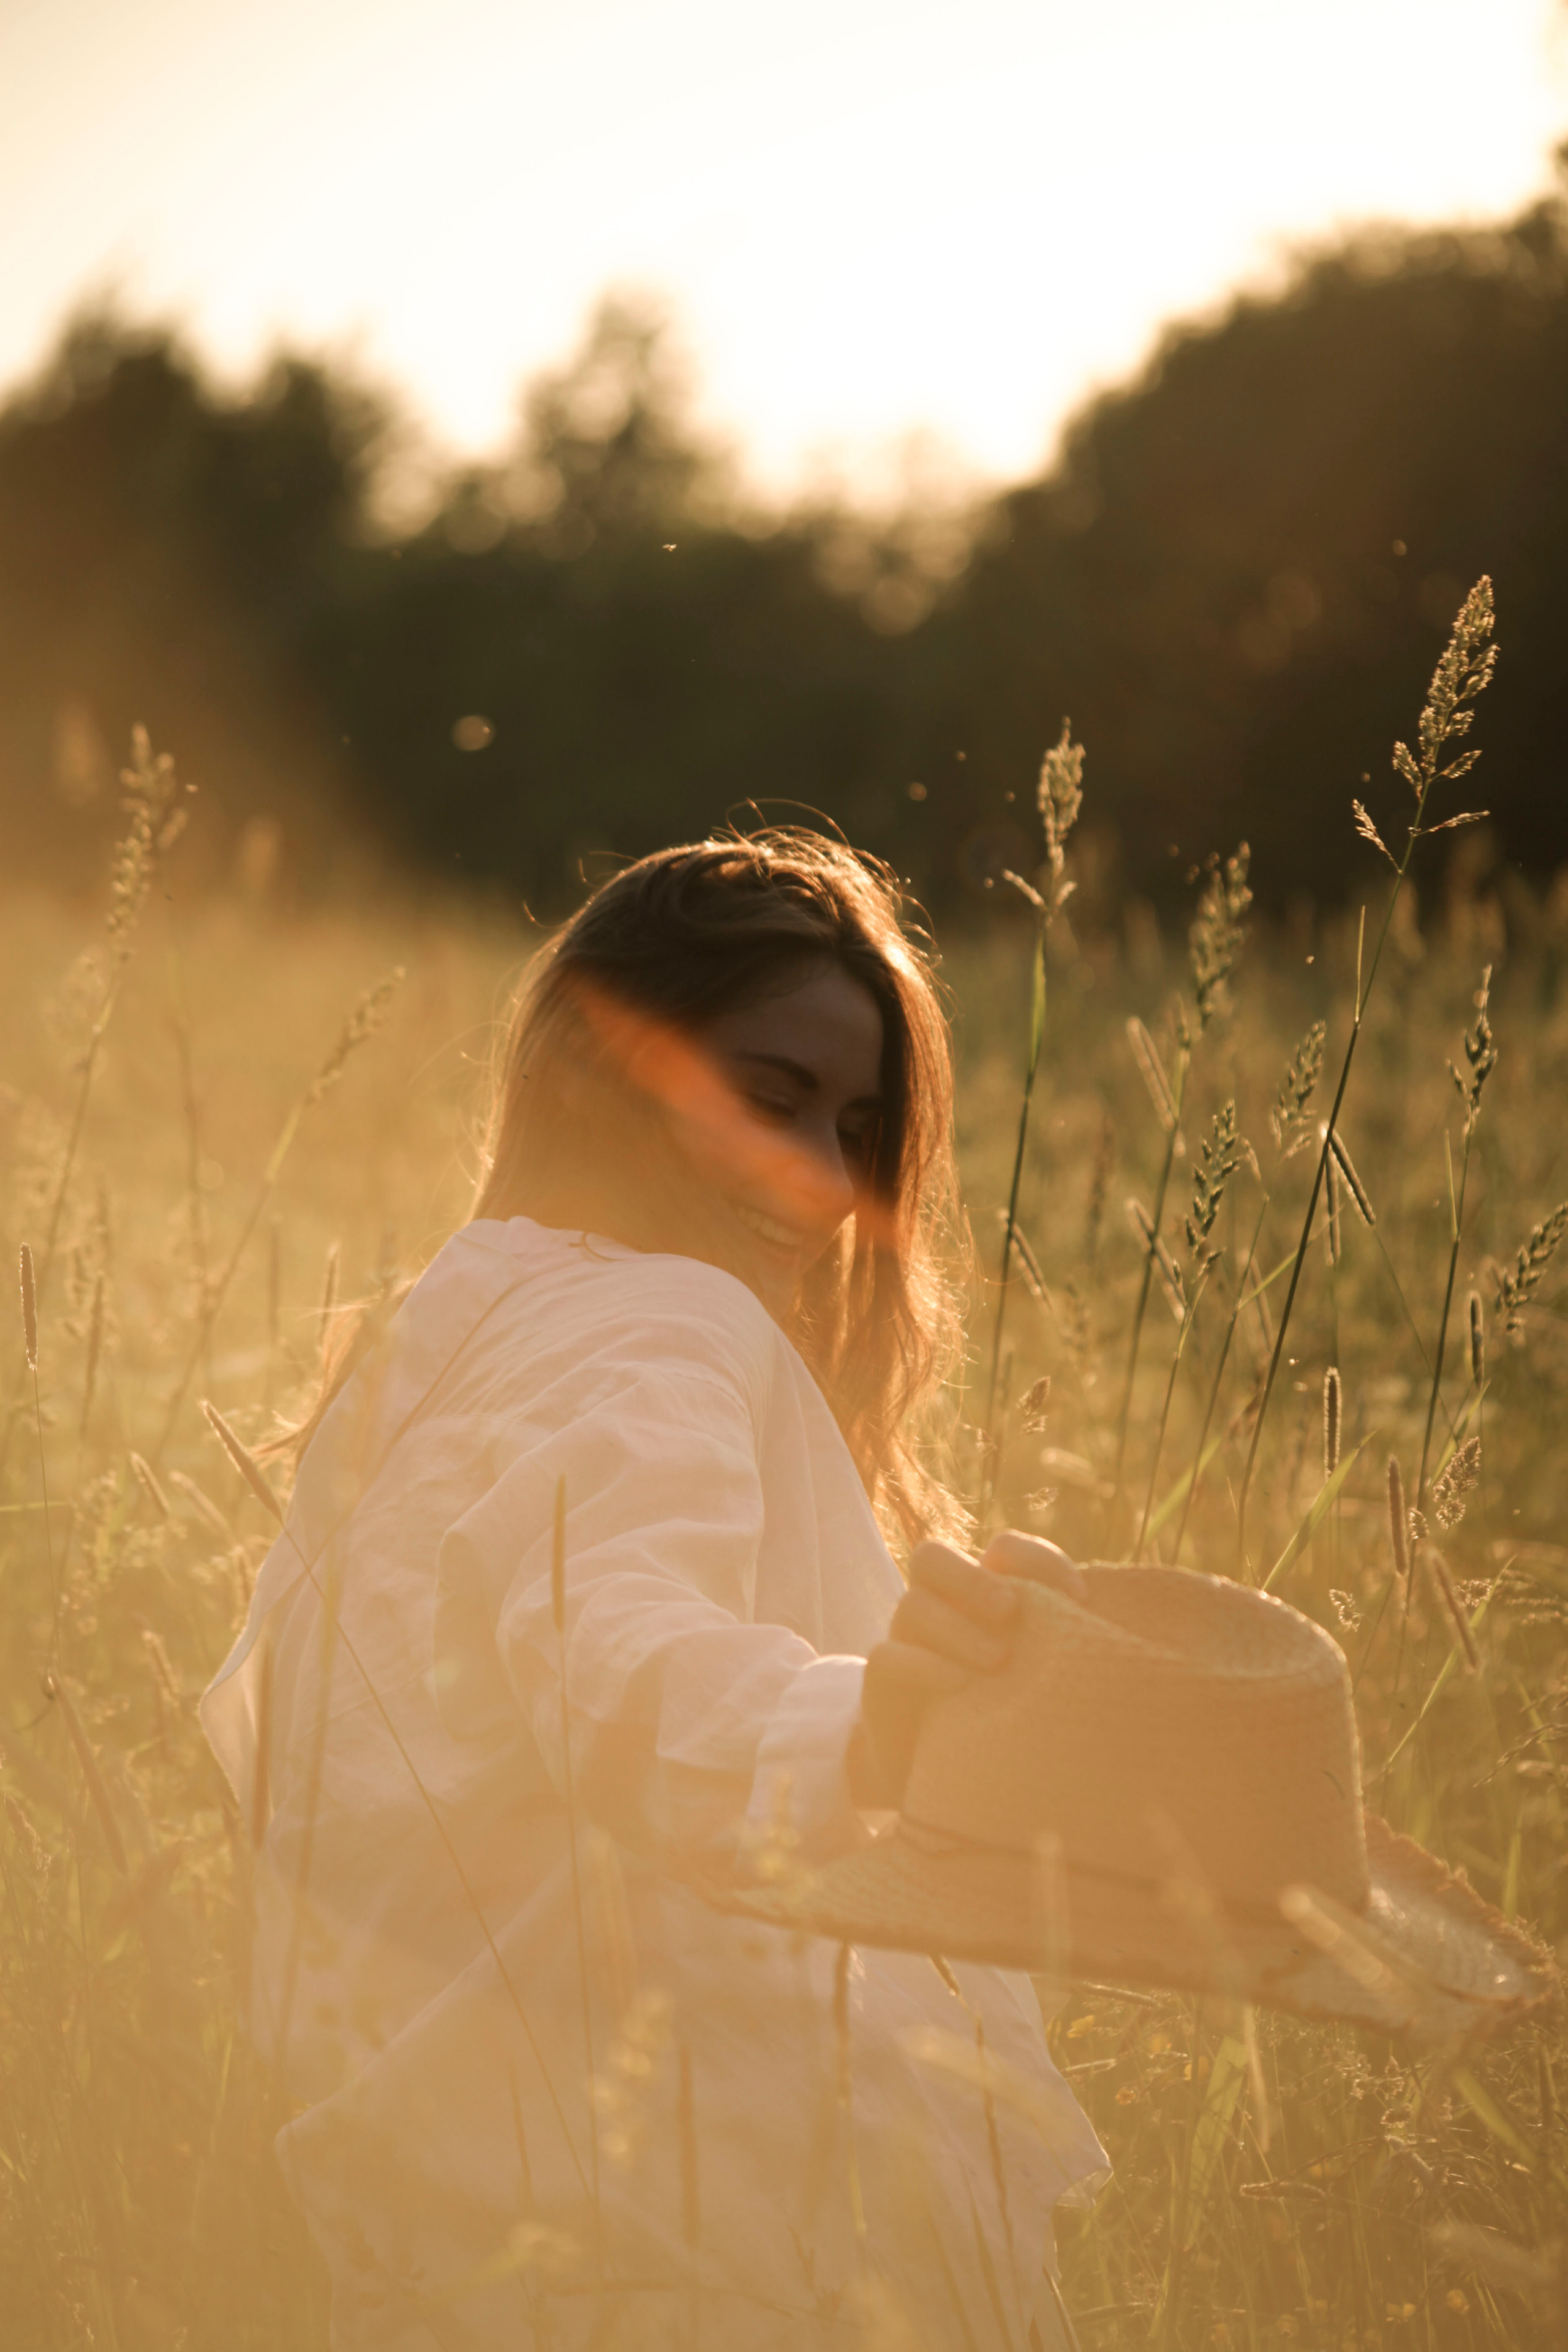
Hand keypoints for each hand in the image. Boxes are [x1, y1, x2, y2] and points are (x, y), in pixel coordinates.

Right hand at [850, 1530, 1084, 1808]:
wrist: (950, 1780)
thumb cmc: (1014, 1721)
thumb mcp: (1044, 1678)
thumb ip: (1066, 1648)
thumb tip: (1131, 1639)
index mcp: (981, 1595)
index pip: (1002, 1549)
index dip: (1037, 1558)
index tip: (1080, 1597)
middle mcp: (938, 1608)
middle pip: (931, 1557)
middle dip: (972, 1579)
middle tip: (1010, 1610)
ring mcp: (906, 1643)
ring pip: (912, 1604)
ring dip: (957, 1627)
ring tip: (998, 1661)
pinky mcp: (881, 1687)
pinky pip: (886, 1659)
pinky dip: (924, 1666)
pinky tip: (959, 1686)